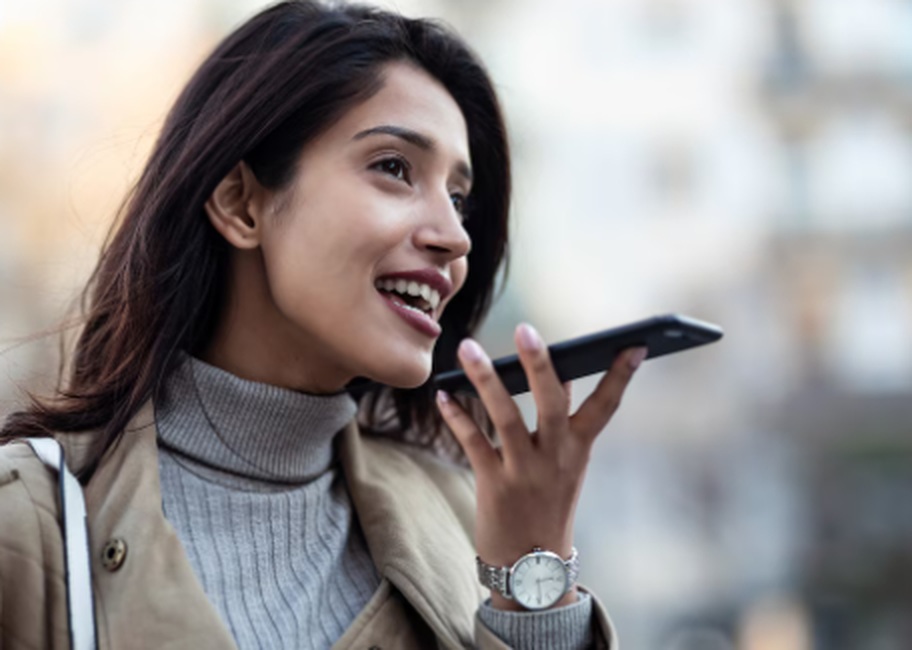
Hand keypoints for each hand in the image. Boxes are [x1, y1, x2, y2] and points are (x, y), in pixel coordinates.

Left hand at [435, 323, 645, 610]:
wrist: (530, 564)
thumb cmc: (548, 500)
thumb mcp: (567, 462)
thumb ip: (562, 417)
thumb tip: (558, 370)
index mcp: (579, 447)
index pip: (606, 405)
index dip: (621, 376)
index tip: (636, 343)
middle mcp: (556, 457)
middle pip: (551, 402)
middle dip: (540, 364)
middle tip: (525, 328)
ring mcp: (525, 471)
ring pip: (505, 417)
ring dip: (485, 379)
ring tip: (468, 347)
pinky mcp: (495, 483)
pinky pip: (473, 441)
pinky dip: (457, 415)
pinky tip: (444, 394)